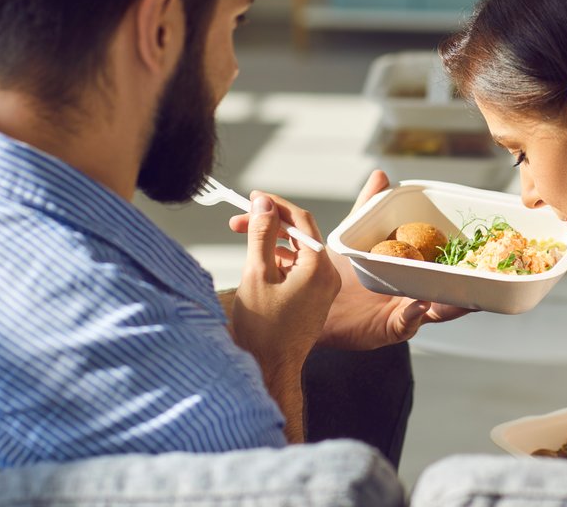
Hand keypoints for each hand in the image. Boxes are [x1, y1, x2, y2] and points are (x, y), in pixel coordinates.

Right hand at [227, 192, 339, 370]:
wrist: (269, 369)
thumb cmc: (262, 328)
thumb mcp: (256, 274)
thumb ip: (261, 234)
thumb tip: (264, 203)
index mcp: (319, 267)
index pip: (301, 220)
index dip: (275, 205)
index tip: (252, 197)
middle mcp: (327, 276)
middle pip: (300, 235)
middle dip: (270, 223)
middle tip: (238, 220)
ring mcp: (323, 288)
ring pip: (297, 252)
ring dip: (271, 243)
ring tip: (244, 240)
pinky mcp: (314, 298)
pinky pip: (298, 269)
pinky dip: (278, 261)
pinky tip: (258, 264)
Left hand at [317, 169, 469, 349]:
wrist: (314, 303)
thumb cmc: (338, 270)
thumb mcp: (355, 234)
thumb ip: (367, 206)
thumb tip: (381, 174)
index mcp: (415, 268)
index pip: (446, 259)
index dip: (465, 253)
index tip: (481, 242)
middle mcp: (417, 290)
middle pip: (452, 286)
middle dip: (470, 279)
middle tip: (484, 268)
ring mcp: (408, 311)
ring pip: (439, 309)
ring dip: (451, 301)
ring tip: (463, 293)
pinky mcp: (392, 328)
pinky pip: (408, 324)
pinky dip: (415, 315)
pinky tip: (419, 304)